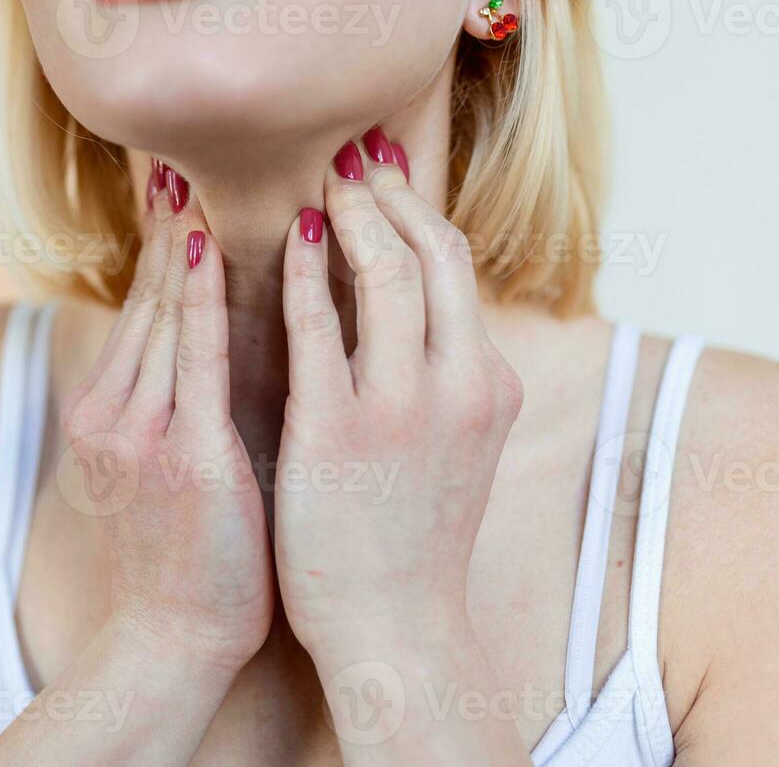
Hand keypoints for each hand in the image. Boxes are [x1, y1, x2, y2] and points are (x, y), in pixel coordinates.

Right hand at [58, 163, 274, 673]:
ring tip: (197, 181)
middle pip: (146, 301)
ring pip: (163, 314)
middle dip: (166, 231)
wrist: (175, 637)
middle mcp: (111, 411)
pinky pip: (190, 356)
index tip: (178, 194)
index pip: (144, 314)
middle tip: (181, 163)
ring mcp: (135, 430)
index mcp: (110, 413)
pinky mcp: (175, 452)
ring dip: (182, 244)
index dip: (161, 251)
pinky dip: (197, 295)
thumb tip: (222, 343)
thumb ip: (187, 400)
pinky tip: (207, 246)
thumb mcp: (177, 464)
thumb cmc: (195, 553)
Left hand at [273, 129, 524, 657]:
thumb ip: (441, 369)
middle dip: (391, 192)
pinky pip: (318, 325)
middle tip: (353, 152)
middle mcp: (460, 385)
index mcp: (487, 383)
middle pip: (433, 252)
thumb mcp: (455, 441)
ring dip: (352, 214)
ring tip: (322, 181)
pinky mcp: (338, 430)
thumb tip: (413, 300)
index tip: (384, 169)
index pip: (458, 266)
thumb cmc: (411, 532)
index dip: (420, 206)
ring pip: (387, 273)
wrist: (394, 627)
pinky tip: (291, 240)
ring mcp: (402, 407)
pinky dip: (307, 271)